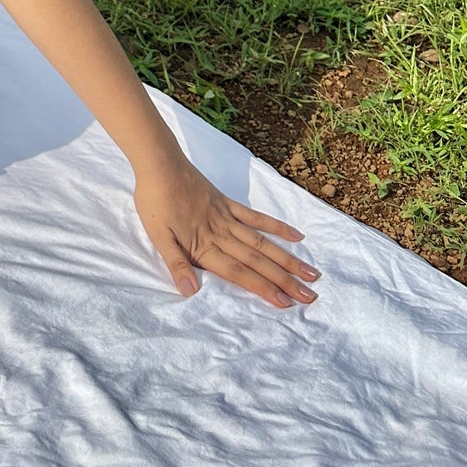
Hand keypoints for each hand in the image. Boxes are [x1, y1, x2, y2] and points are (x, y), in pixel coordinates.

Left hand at [132, 157, 321, 308]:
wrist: (159, 163)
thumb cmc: (154, 203)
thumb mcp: (157, 237)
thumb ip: (176, 264)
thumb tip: (191, 293)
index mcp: (204, 247)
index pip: (239, 273)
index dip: (262, 289)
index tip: (286, 303)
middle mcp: (222, 234)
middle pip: (258, 261)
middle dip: (284, 280)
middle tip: (310, 296)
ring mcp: (228, 217)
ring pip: (263, 243)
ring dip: (287, 259)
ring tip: (311, 273)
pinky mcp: (228, 202)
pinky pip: (256, 217)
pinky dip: (277, 227)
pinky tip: (297, 236)